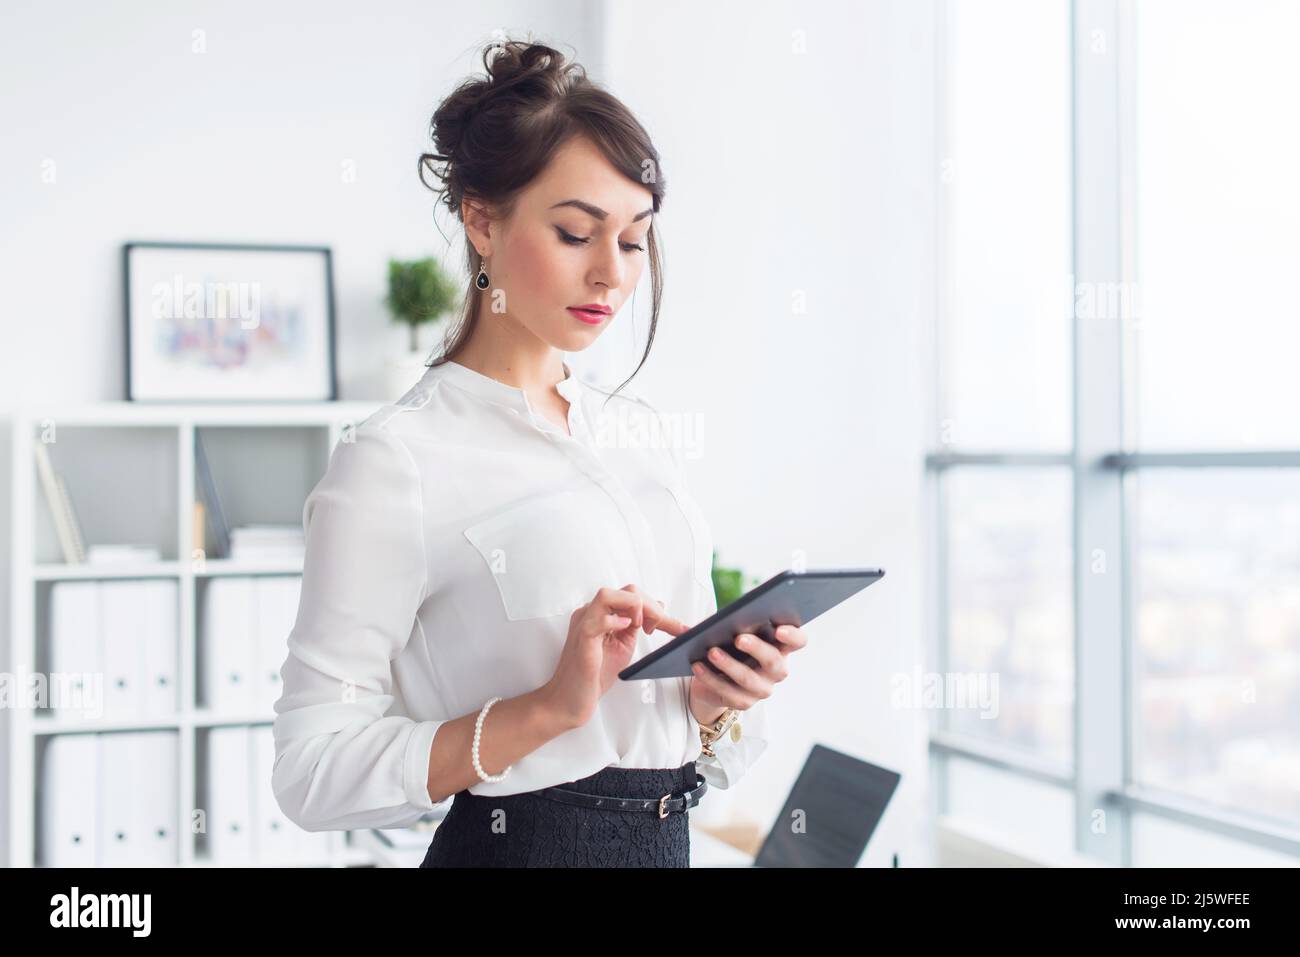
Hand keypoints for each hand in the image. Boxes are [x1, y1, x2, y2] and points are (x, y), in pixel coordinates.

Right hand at [544, 584, 687, 730]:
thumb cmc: (593, 676)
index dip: (655, 608)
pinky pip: (596, 619)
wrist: (570, 700)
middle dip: (652, 607)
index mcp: (601, 613)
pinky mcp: (582, 639)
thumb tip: (658, 608)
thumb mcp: (623, 646)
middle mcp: (590, 613)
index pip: (631, 595)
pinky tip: (627, 626)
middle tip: (661, 627)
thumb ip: (635, 626)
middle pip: (626, 591)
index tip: (672, 627)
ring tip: (643, 627)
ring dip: (635, 607)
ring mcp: (584, 623)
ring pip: (608, 595)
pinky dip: (614, 620)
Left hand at [689, 624, 807, 722]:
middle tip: (739, 638)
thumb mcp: (732, 631)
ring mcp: (762, 689)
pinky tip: (697, 666)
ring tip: (711, 652)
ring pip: (749, 680)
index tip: (779, 628)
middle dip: (757, 649)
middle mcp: (776, 670)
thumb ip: (735, 622)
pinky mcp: (743, 703)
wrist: (713, 677)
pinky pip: (727, 693)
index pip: (798, 640)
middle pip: (776, 662)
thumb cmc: (728, 646)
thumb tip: (724, 617)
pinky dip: (710, 678)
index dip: (793, 635)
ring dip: (729, 665)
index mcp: (780, 647)